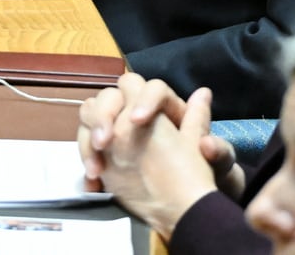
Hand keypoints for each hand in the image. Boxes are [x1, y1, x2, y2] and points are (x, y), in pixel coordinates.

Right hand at [77, 74, 238, 236]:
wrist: (184, 205)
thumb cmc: (200, 175)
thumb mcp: (207, 155)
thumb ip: (202, 125)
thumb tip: (204, 95)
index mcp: (163, 107)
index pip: (150, 88)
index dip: (143, 100)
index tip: (138, 121)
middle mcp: (134, 111)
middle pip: (111, 97)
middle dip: (103, 115)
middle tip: (104, 142)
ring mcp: (116, 130)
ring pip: (91, 117)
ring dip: (89, 138)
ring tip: (95, 168)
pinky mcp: (104, 152)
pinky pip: (87, 147)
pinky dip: (87, 162)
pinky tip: (95, 183)